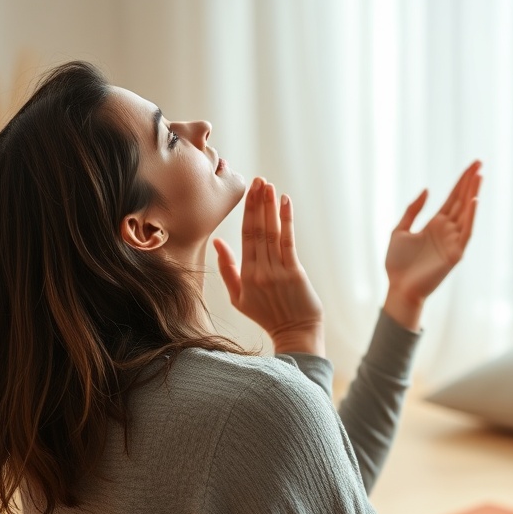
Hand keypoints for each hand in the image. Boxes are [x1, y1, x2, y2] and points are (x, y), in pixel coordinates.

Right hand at [214, 177, 324, 355]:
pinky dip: (286, 220)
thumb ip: (227, 268)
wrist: (294, 333)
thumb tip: (217, 242)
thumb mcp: (238, 296)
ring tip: (269, 185)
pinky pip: (288, 241)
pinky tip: (285, 202)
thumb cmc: (266, 315)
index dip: (248, 211)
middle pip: (257, 229)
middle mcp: (259, 270)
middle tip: (259, 180)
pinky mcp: (294, 272)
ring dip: (270, 206)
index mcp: (245, 274)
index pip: (245, 235)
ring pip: (271, 232)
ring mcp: (277, 271)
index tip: (250, 190)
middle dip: (258, 202)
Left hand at [383, 161, 481, 329]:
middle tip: (479, 163)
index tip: (472, 166)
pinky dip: (471, 216)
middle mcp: (447, 230)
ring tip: (479, 176)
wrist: (398, 287)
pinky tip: (473, 200)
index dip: (461, 182)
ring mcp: (453, 241)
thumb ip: (412, 210)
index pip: (453, 199)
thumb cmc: (397, 263)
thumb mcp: (400, 230)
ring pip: (466, 213)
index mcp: (435, 224)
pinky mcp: (455, 254)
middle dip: (470, 182)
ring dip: (473, 194)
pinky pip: (466, 232)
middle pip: (461, 201)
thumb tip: (426, 190)